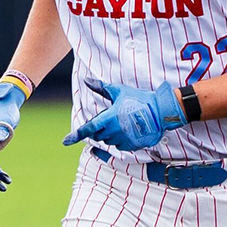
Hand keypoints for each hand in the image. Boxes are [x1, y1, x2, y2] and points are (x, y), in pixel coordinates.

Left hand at [62, 80, 185, 151]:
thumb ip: (101, 87)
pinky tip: (130, 129)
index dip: (75, 136)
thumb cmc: (139, 99)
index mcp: (109, 119)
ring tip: (123, 121)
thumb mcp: (119, 91)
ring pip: (110, 141)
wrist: (161, 111)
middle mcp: (114, 132)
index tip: (65, 141)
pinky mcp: (133, 146)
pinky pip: (121, 145)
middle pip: (98, 135)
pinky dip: (121, 139)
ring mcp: (124, 140)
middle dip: (99, 129)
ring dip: (111, 134)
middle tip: (110, 118)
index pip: (88, 129)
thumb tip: (87, 80)